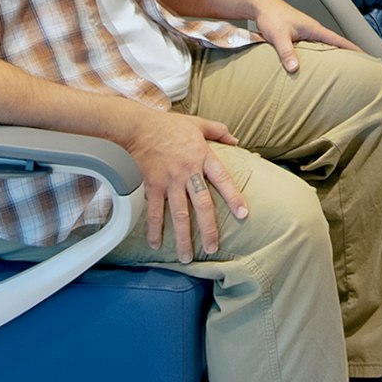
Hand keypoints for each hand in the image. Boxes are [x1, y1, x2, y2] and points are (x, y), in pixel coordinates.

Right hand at [124, 109, 247, 261]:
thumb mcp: (198, 123)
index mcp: (203, 157)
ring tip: (186, 257)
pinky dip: (155, 229)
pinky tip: (157, 244)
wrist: (138, 126)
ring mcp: (170, 181)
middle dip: (209, 229)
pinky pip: (155, 211)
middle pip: (202, 205)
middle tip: (212, 248)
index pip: (223, 179)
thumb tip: (236, 140)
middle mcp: (188, 172)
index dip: (234, 197)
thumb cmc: (167, 125)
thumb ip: (218, 131)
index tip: (243, 214)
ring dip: (183, 238)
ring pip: (179, 215)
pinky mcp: (153, 186)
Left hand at [249, 0, 356, 71]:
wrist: (259, 7)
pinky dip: (317, 56)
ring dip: (330, 56)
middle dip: (345, 55)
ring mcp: (305, 33)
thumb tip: (294, 68)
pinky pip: (312, 49)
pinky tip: (314, 65)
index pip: (339, 40)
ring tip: (338, 69)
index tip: (365, 56)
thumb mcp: (279, 36)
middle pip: (334, 45)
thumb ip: (287, 52)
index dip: (353, 49)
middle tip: (355, 68)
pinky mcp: (297, 37)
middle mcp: (312, 30)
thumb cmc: (271, 15)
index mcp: (314, 28)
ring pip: (322, 47)